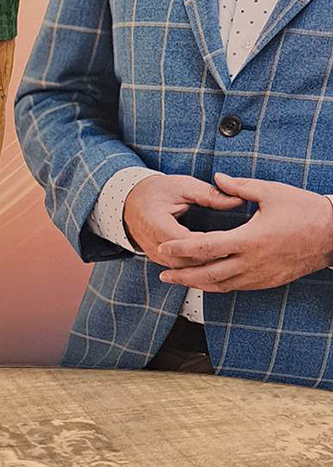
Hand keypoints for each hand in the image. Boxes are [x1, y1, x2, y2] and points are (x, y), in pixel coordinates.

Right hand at [122, 173, 243, 262]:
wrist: (128, 201)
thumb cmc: (153, 191)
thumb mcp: (182, 186)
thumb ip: (209, 195)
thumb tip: (236, 201)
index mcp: (159, 225)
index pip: (191, 242)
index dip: (214, 243)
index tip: (237, 240)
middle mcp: (156, 245)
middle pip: (191, 261)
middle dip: (215, 258)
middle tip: (241, 255)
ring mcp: (156, 256)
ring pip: (187, 271)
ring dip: (209, 268)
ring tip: (233, 264)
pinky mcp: (160, 260)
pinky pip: (182, 271)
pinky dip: (199, 269)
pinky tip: (217, 267)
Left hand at [157, 173, 332, 291]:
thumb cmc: (304, 211)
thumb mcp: (270, 192)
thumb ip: (239, 186)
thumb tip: (217, 178)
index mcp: (249, 239)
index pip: (206, 247)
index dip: (181, 249)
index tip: (163, 248)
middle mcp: (252, 262)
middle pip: (208, 274)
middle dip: (182, 275)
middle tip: (162, 274)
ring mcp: (260, 276)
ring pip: (221, 285)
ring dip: (197, 283)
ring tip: (178, 280)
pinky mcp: (268, 282)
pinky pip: (236, 287)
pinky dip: (217, 286)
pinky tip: (207, 281)